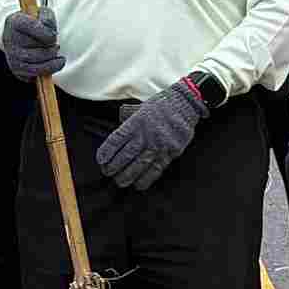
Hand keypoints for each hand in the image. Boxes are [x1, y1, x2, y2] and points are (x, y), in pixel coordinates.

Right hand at [0, 5, 63, 82]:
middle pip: (37, 50)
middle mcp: (10, 39)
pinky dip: (47, 70)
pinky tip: (53, 64)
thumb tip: (51, 35)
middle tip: (57, 46)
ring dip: (52, 62)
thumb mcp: (42, 13)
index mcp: (15, 21)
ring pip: (36, 65)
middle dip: (51, 50)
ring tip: (57, 57)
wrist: (18, 33)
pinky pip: (34, 75)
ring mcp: (11, 56)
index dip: (47, 34)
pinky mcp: (16, 69)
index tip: (53, 36)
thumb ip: (49, 19)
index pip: (33, 28)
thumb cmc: (33, 22)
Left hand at [93, 79, 207, 190]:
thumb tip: (119, 133)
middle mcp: (147, 134)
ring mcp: (160, 144)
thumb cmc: (162, 106)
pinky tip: (139, 184)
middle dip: (114, 166)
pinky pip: (157, 168)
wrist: (186, 104)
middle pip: (126, 154)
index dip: (107, 151)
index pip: (117, 139)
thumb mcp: (141, 107)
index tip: (101, 160)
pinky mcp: (171, 151)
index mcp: (137, 121)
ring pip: (140, 164)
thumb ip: (128, 119)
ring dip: (128, 175)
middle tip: (108, 173)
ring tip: (120, 182)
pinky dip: (147, 178)